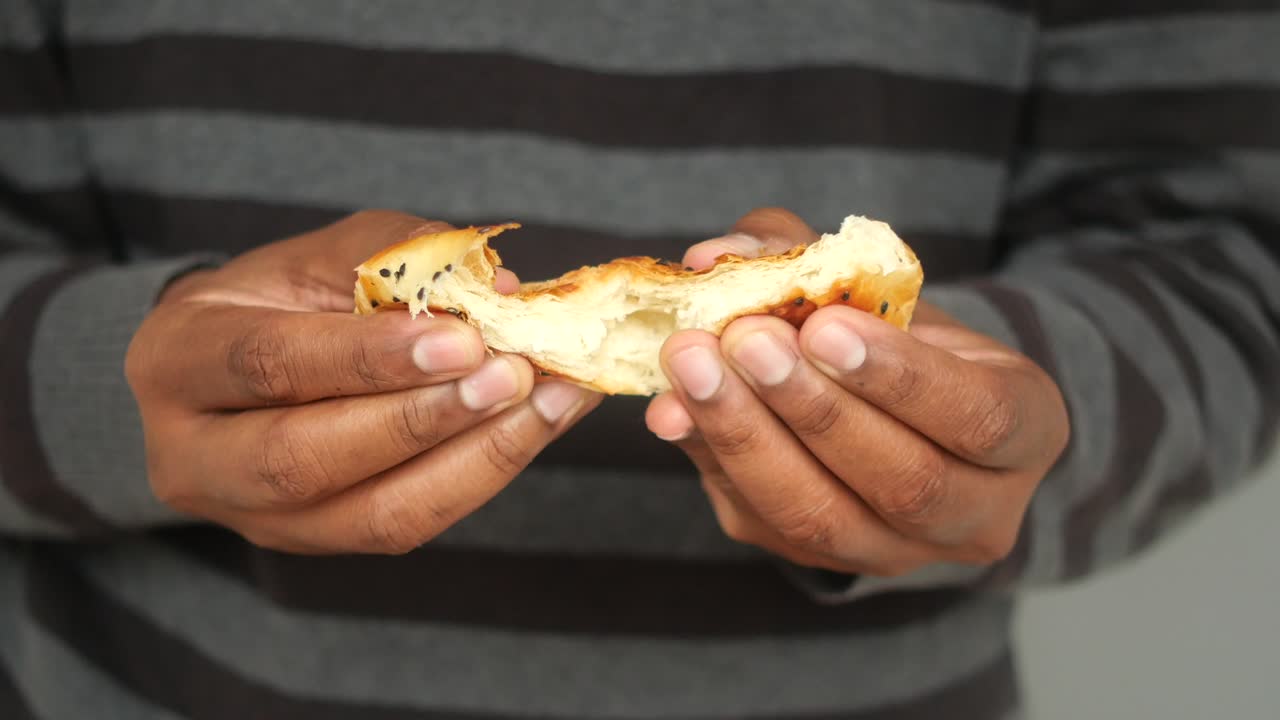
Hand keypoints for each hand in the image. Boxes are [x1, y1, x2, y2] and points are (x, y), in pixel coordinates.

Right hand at [126, 210, 600, 553]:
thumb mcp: (323, 255)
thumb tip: (499, 290)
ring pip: (369, 516)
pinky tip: (537, 425)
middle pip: (305, 459)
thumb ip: (402, 262)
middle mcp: (195, 456)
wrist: (237, 369)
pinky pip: (405, 525)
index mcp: (177, 360)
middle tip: (514, 376)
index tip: (464, 337)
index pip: (268, 365)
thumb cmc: (283, 298)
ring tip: (549, 402)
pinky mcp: (317, 543)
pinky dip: (482, 474)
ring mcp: (253, 518)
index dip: (369, 358)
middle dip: (423, 420)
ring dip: (475, 460)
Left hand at [645, 209, 1068, 575]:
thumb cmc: (896, 334)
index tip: (825, 324)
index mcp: (1026, 432)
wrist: (894, 408)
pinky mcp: (819, 561)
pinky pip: (762, 519)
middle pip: (901, 480)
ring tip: (692, 365)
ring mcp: (897, 550)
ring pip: (824, 518)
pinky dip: (711, 458)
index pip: (977, 419)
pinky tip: (672, 407)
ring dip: (748, 437)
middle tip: (742, 338)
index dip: (899, 377)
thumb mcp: (880, 286)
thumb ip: (804, 256)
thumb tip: (712, 257)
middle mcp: (976, 512)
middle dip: (811, 408)